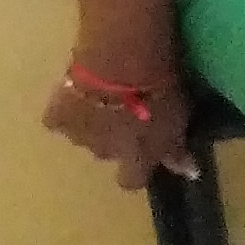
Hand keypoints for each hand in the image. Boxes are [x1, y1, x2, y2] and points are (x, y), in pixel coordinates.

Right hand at [42, 64, 194, 191]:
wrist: (120, 64)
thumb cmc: (157, 92)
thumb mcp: (179, 121)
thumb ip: (177, 150)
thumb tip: (189, 174)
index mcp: (135, 159)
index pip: (131, 180)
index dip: (135, 169)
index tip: (141, 152)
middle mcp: (103, 154)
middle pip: (107, 152)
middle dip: (113, 137)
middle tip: (125, 110)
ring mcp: (78, 136)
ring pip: (83, 136)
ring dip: (90, 121)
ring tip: (102, 94)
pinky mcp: (56, 116)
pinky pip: (57, 120)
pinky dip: (64, 109)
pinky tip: (76, 92)